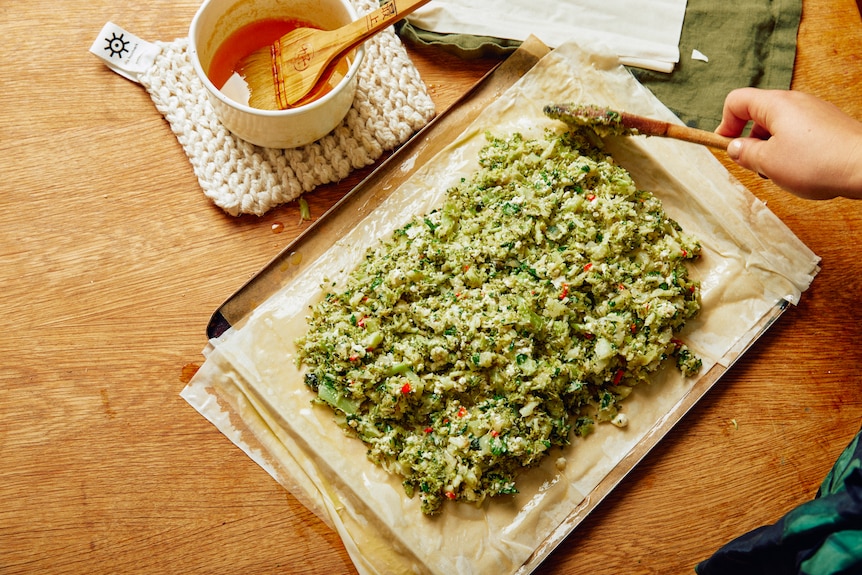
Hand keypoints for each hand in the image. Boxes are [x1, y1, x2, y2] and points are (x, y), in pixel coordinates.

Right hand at [715, 88, 861, 198]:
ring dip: (769, 146)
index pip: (737, 101)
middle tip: (750, 163)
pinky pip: (798, 131)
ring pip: (779, 125)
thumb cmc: (817, 162)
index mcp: (776, 104)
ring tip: (777, 171)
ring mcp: (815, 112)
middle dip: (748, 139)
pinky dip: (789, 148)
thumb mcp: (768, 163)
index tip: (724, 145)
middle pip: (758, 113)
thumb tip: (735, 148)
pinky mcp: (828, 125)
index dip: (724, 123)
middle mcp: (796, 102)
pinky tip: (799, 169)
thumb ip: (745, 153)